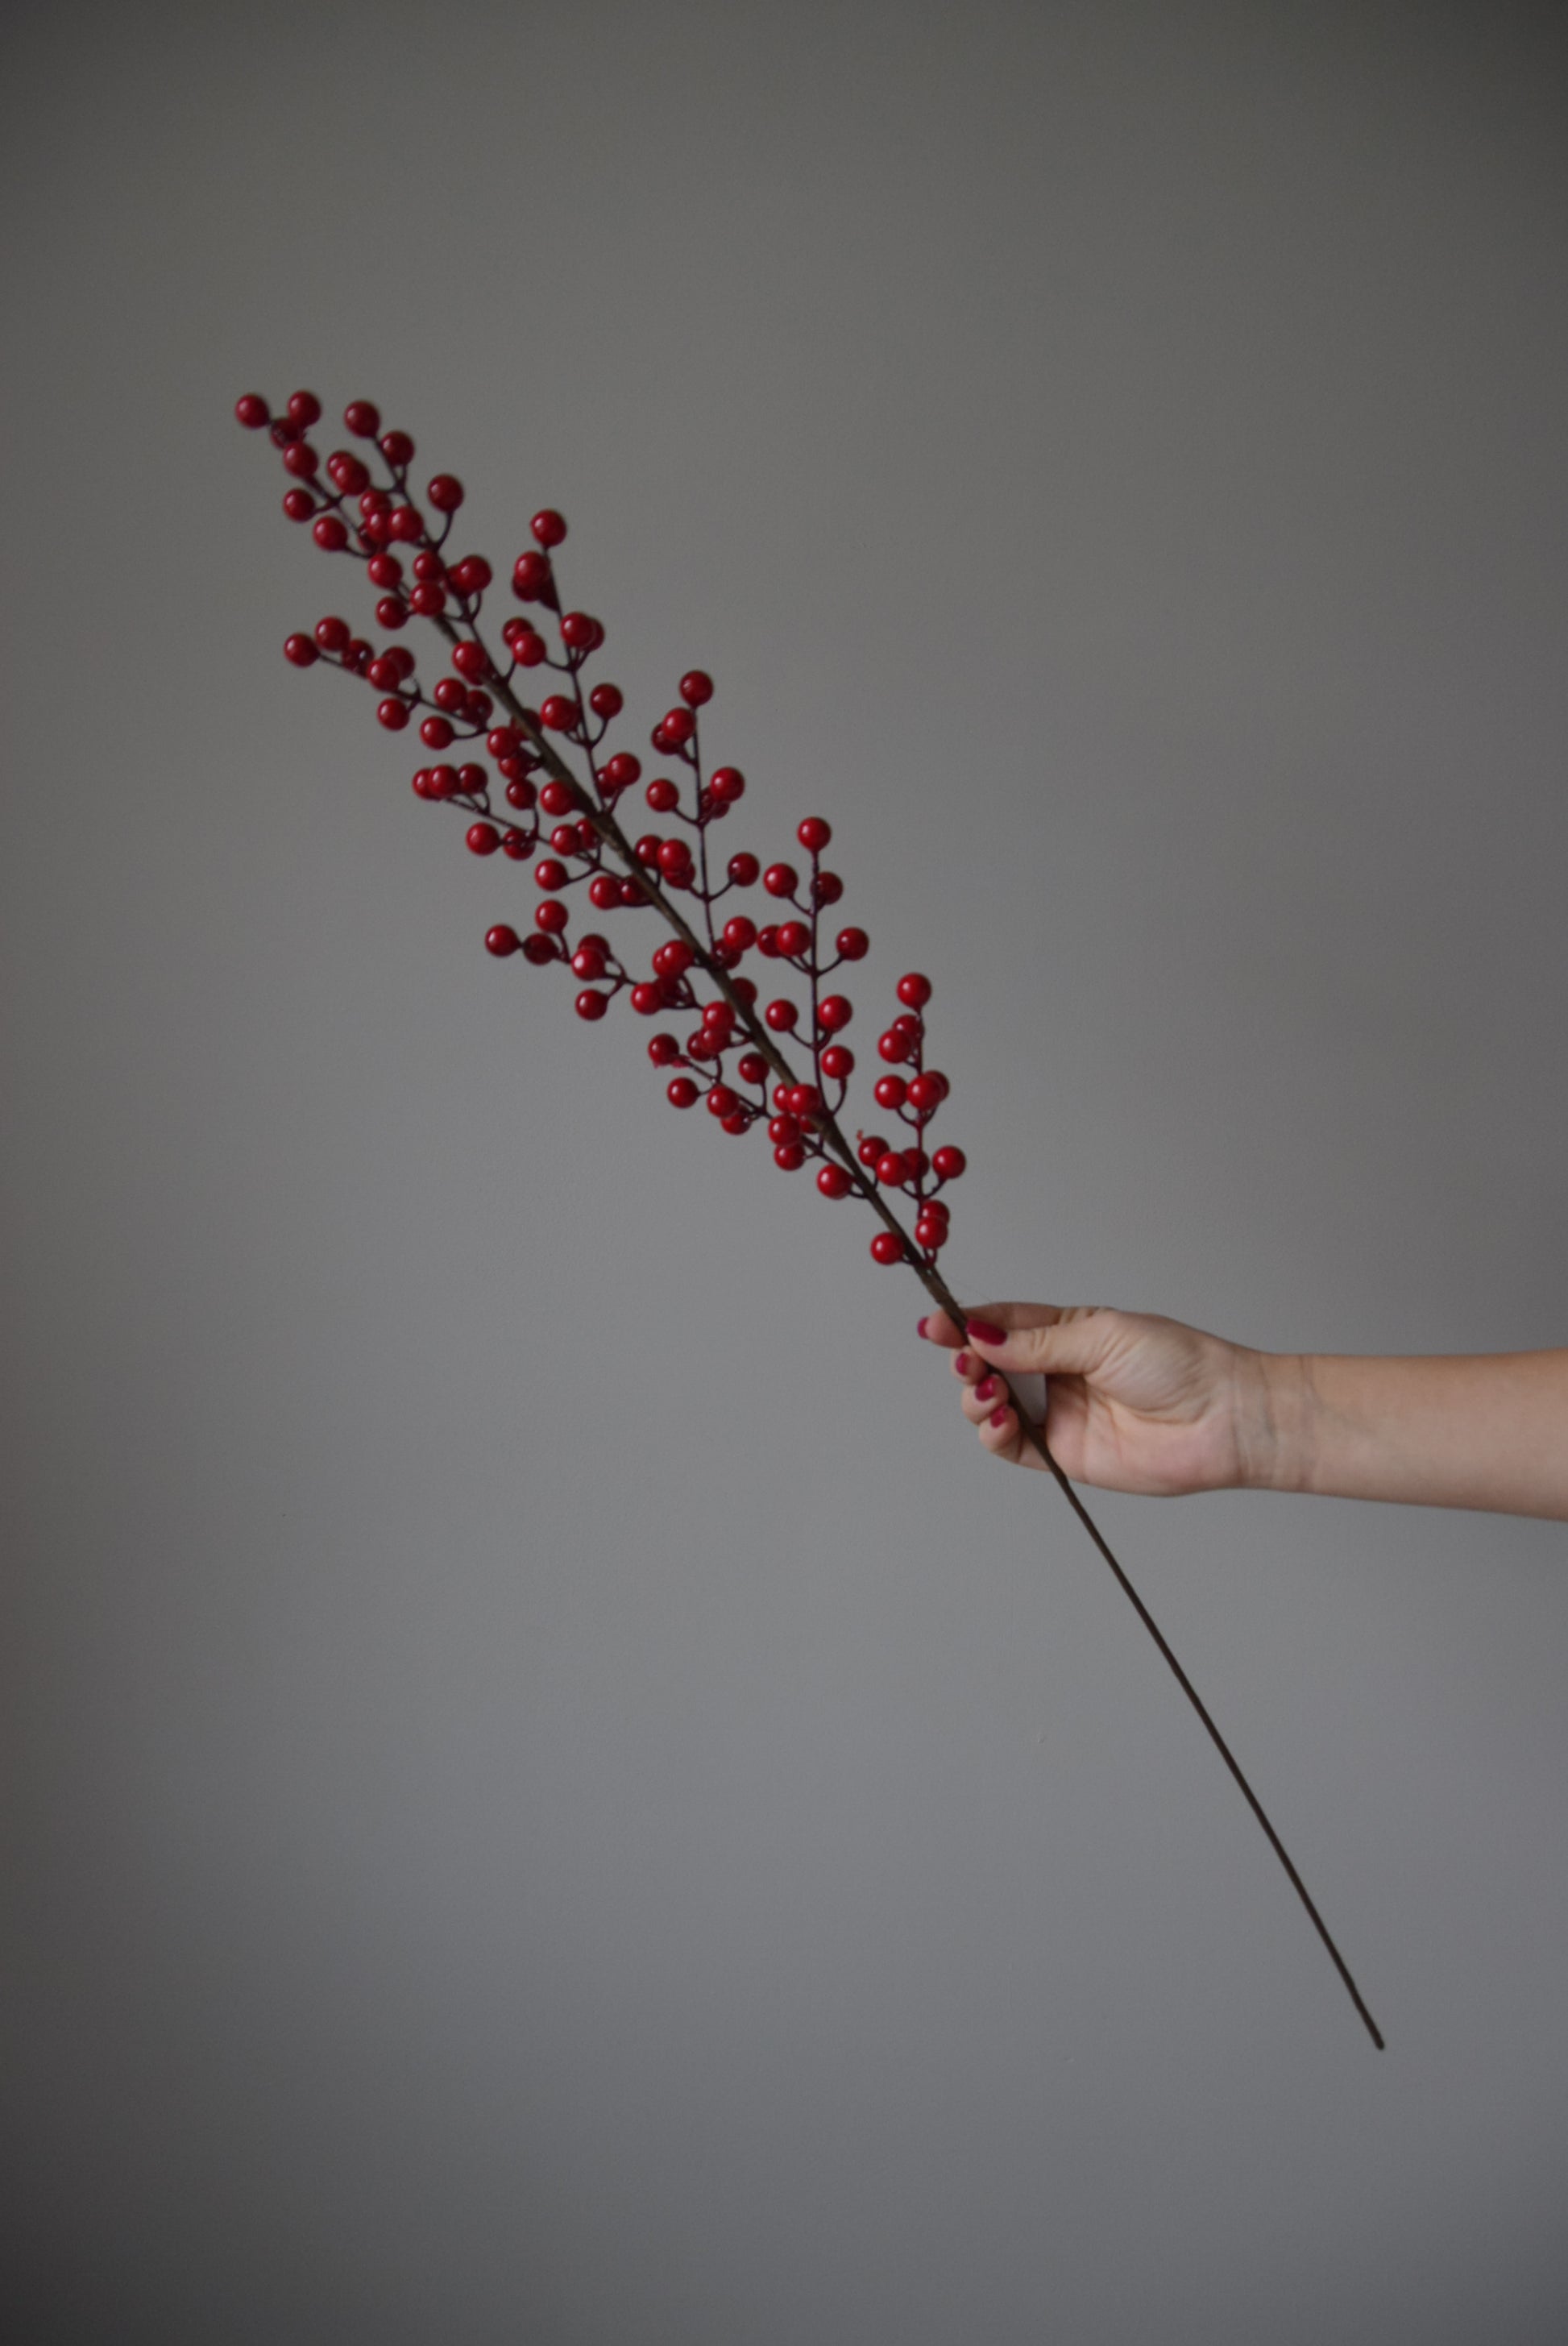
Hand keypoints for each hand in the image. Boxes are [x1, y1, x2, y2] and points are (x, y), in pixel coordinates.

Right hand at [919, 1303, 1283, 1496]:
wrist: (1222, 1418)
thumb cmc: (1178, 1364)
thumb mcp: (1100, 1337)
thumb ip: (1037, 1343)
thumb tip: (981, 1336)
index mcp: (1069, 1332)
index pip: (1004, 1324)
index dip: (966, 1324)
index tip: (936, 1323)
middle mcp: (1059, 1372)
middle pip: (989, 1365)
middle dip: (967, 1360)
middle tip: (965, 1358)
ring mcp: (1060, 1413)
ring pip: (992, 1406)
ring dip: (976, 1396)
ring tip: (988, 1391)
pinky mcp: (1065, 1454)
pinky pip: (1013, 1446)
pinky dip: (993, 1433)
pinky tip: (998, 1419)